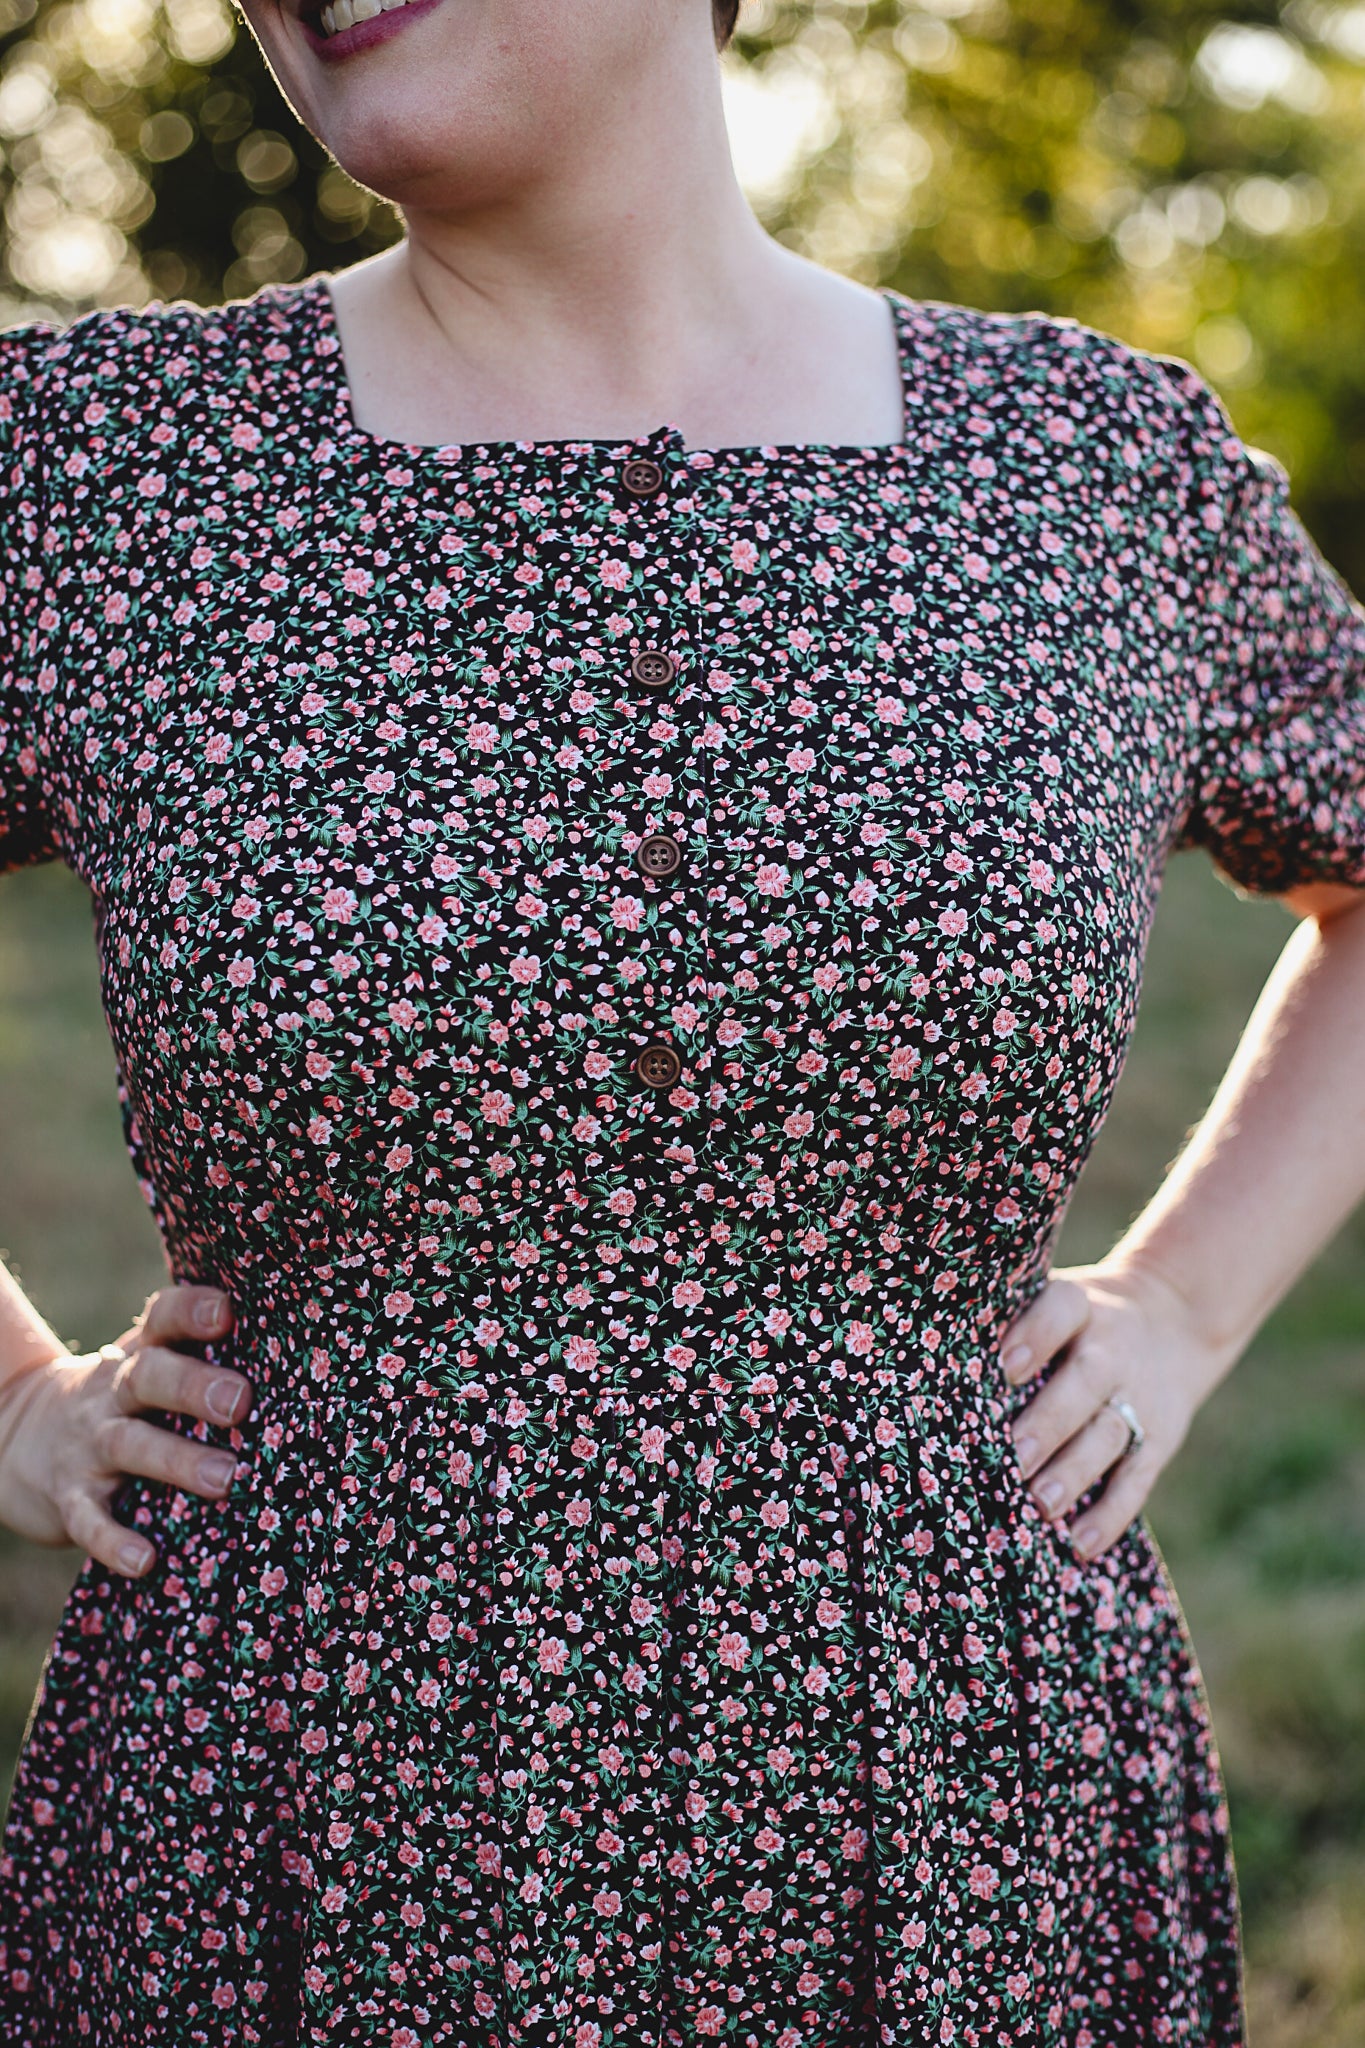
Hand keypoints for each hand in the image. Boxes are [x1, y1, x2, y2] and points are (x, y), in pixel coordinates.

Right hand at [0, 1283, 247, 1579]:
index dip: (191, 1310)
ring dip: (176, 1461)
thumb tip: (303, 1354)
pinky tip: (145, 1560)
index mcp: (141, 1354)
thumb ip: (203, 1359)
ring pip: (129, 1445)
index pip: (163, 1318)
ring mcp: (88, 1445)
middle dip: (192, 1387)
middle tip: (239, 1401)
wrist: (20, 1436)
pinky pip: (90, 1520)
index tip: (227, 1311)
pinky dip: (114, 1541)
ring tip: (225, 1478)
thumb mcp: (148, 1366)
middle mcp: (113, 1393)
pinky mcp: (70, 1498)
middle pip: (148, 1378)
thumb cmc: (124, 1400)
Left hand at [999, 1258, 1230, 1563]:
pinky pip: (1138, 1478)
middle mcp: (1112, 1351)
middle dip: (1051, 1421)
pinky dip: (1112, 1513)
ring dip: (1077, 1470)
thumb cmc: (1080, 1320)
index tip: (1003, 1367)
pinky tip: (1081, 1544)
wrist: (1177, 1319)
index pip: (1062, 1310)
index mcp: (1081, 1308)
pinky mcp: (1159, 1439)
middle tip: (1016, 1456)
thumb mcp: (1059, 1298)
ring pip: (1111, 1433)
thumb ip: (1011, 1321)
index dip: (1036, 1334)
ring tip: (1042, 1504)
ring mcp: (1138, 1396)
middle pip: (1087, 1381)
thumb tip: (925, 1358)